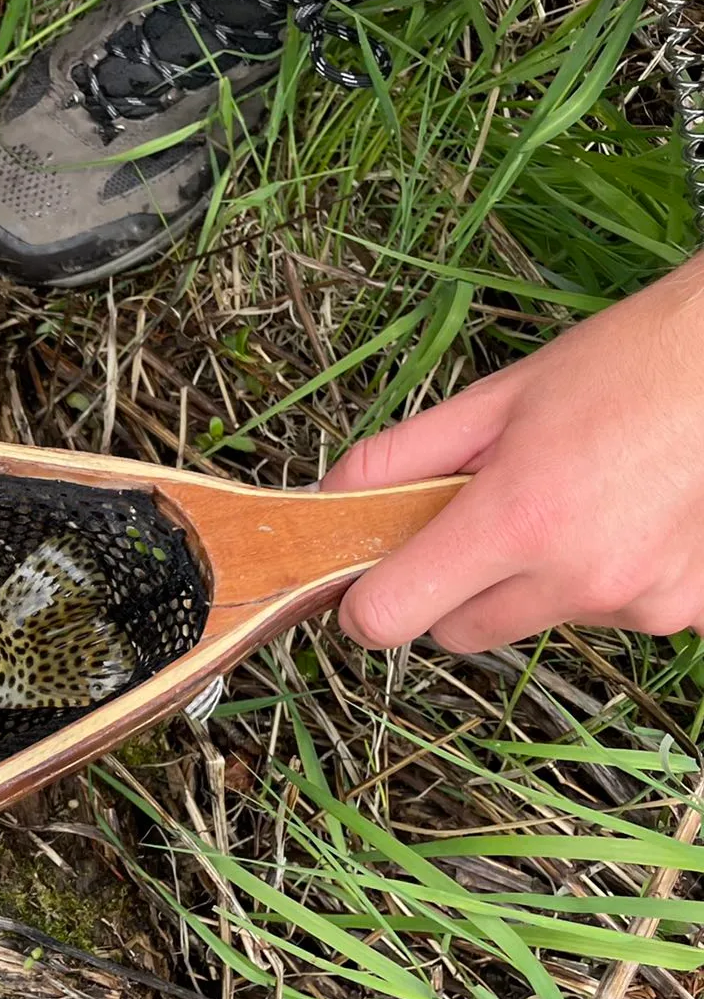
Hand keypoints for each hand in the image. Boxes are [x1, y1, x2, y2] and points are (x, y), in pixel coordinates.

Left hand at [322, 253, 703, 653]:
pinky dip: (606, 581)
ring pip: (537, 622)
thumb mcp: (495, 399)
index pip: (391, 618)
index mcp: (514, 521)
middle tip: (487, 521)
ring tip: (578, 503)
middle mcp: (577, 577)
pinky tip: (630, 519)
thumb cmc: (629, 366)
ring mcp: (639, 602)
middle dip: (454, 589)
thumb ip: (399, 459)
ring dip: (537, 582)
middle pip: (460, 631)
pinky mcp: (688, 612)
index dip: (367, 605)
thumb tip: (330, 500)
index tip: (370, 583)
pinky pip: (610, 614)